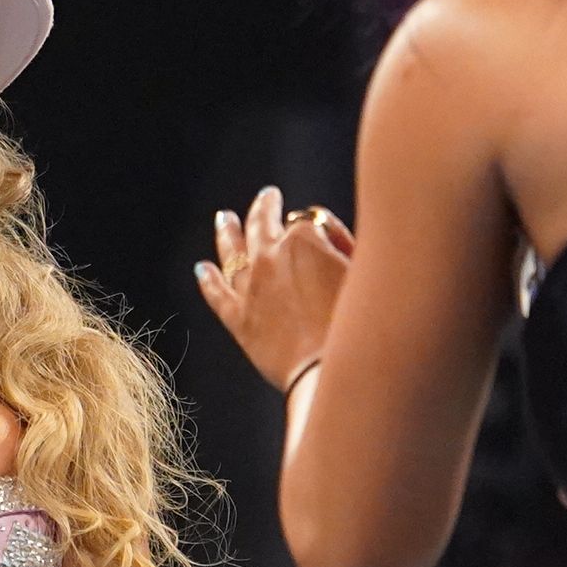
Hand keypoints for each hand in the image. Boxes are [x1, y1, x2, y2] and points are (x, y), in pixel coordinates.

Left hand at [193, 187, 353, 390]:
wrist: (334, 371)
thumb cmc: (360, 323)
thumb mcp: (364, 273)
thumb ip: (342, 245)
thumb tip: (322, 232)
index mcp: (304, 239)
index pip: (308, 222)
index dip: (322, 232)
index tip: (332, 245)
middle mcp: (270, 256)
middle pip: (263, 222)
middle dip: (265, 206)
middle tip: (267, 196)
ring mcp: (250, 288)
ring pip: (232, 251)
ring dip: (228, 231)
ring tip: (224, 218)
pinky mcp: (238, 320)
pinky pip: (216, 295)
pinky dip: (208, 280)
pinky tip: (202, 269)